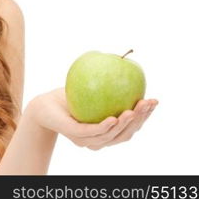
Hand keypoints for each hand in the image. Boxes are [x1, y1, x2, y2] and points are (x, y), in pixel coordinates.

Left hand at [29, 87, 158, 149]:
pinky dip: (105, 127)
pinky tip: (113, 118)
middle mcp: (100, 139)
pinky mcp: (74, 135)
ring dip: (125, 125)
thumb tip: (125, 58)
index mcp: (108, 131)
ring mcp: (87, 140)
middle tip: (146, 104)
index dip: (146, 116)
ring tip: (133, 111)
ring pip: (111, 136)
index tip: (154, 100)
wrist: (44, 104)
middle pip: (126, 134)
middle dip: (140, 120)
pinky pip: (92, 132)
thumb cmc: (70, 96)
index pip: (132, 126)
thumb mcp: (92, 86)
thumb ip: (108, 81)